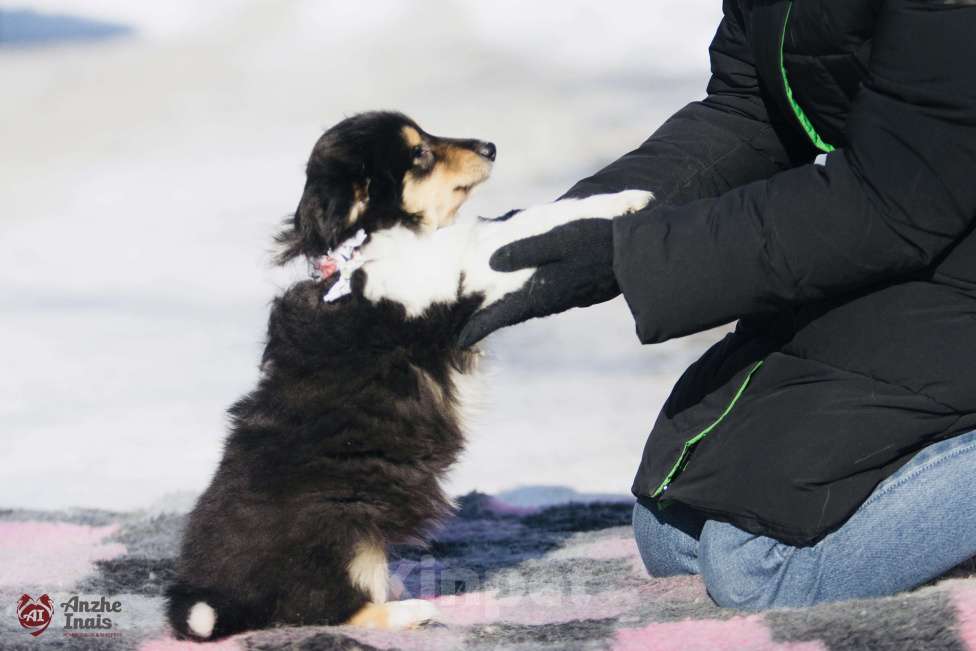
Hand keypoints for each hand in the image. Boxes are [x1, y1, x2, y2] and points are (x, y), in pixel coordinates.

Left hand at [458, 218, 616, 347]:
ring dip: (504, 307)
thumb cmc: (599, 242)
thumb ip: (526, 251)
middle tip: (464, 322)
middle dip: (487, 317)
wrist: (641, 252)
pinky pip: (539, 294)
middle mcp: (549, 299)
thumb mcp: (560, 240)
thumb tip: (491, 261)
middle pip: (510, 312)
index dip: (480, 327)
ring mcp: (561, 294)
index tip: (461, 340)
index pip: (503, 315)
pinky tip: (517, 284)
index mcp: (542, 293)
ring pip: (524, 303)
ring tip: (483, 305)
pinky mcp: (571, 287)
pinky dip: (522, 294)